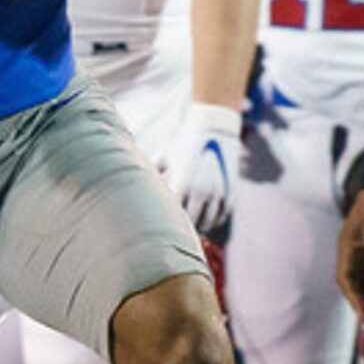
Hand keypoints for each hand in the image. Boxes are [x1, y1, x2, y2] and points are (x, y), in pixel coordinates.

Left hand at [160, 102, 240, 239]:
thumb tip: (133, 187)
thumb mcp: (164, 156)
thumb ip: (152, 175)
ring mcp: (218, 192)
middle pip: (191, 223)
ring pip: (208, 223)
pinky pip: (222, 215)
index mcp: (182, 183)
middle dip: (183, 230)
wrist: (213, 127)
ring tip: (191, 232)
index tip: (159, 228)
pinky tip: (207, 222)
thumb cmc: (183, 141)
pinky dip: (215, 221)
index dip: (166, 223)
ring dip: (199, 229)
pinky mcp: (230, 190)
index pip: (172, 215)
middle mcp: (201, 191)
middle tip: (174, 236)